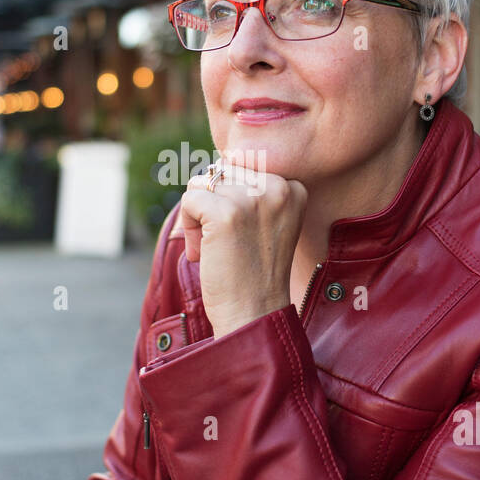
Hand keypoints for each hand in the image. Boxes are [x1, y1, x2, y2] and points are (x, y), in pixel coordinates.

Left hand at [180, 156, 307, 337]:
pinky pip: (189, 199)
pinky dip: (187, 226)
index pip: (241, 168)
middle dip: (211, 205)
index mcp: (293, 187)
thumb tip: (214, 165)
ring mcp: (253, 198)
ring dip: (197, 217)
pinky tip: (202, 252)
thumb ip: (249, 190)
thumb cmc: (254, 272)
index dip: (230, 200)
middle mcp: (278, 187)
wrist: (254, 314)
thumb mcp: (264, 221)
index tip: (241, 233)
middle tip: (223, 244)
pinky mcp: (226, 212)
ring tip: (213, 248)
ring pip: (201, 183)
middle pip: (220, 172)